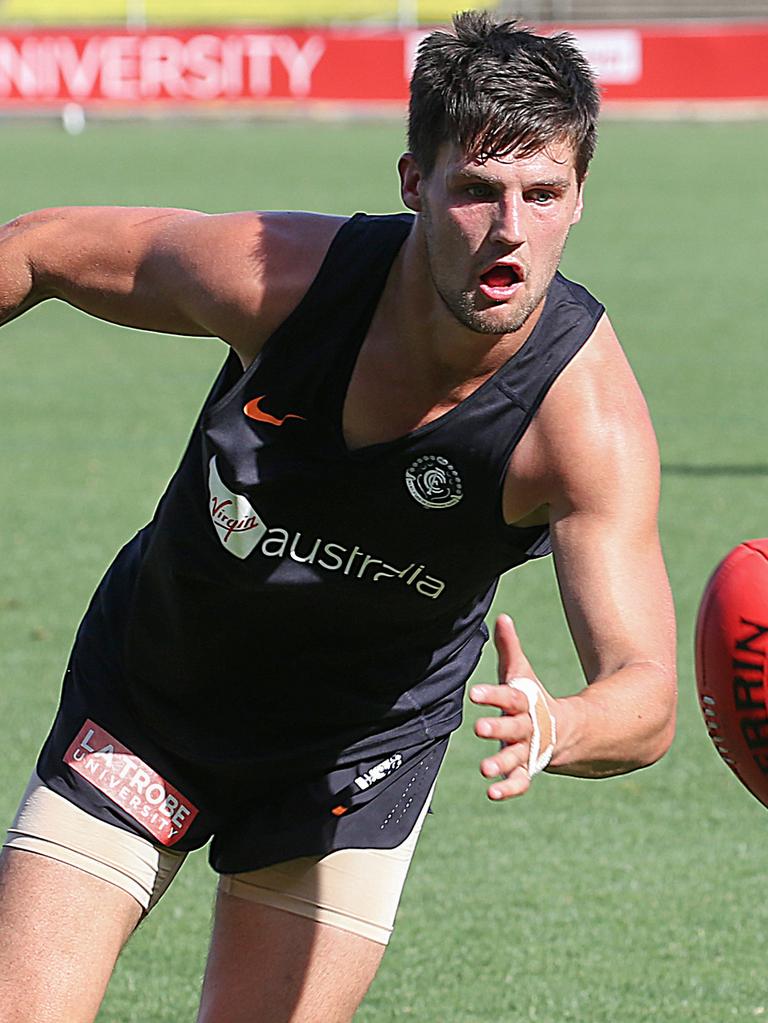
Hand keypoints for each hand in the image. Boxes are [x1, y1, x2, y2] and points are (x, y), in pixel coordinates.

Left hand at [469, 615, 555, 800]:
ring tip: (484, 769)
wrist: (563, 731)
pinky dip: (509, 788)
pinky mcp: (526, 769)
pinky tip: (492, 792)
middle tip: (479, 729)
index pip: (508, 696)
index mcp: (524, 703)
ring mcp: (527, 750)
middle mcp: (526, 727)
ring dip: (500, 763)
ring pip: (515, 758)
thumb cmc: (532, 698)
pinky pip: (520, 781)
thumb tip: (501, 617)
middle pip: (514, 728)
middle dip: (497, 729)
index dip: (492, 695)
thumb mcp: (521, 673)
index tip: (473, 694)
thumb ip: (510, 648)